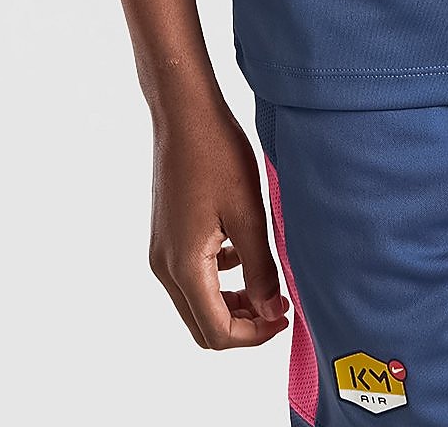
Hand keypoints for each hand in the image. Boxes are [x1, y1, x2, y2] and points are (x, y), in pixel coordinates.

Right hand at [147, 89, 291, 348]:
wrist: (184, 112)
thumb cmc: (216, 154)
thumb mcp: (249, 214)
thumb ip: (260, 270)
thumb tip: (271, 312)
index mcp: (184, 266)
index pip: (217, 331)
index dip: (255, 335)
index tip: (285, 316)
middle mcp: (165, 265)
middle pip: (202, 324)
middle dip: (242, 324)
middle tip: (277, 306)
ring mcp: (162, 249)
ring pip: (196, 302)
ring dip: (231, 303)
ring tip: (266, 282)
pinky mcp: (167, 234)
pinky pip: (191, 275)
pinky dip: (218, 279)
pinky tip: (242, 253)